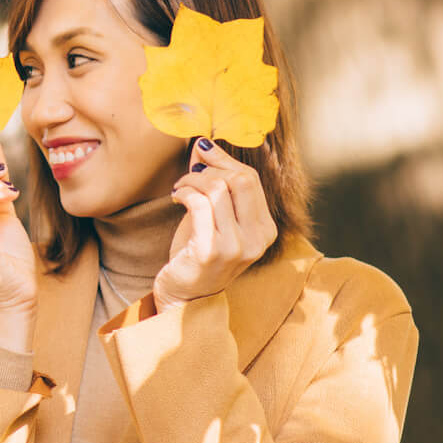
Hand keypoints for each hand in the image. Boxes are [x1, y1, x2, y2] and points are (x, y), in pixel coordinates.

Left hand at [155, 138, 278, 309]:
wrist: (185, 297)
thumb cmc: (198, 254)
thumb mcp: (215, 217)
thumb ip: (215, 184)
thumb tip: (204, 144)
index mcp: (266, 229)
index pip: (250, 179)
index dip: (224, 159)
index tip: (202, 150)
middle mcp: (257, 239)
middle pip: (240, 179)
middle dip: (209, 168)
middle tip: (189, 175)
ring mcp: (236, 247)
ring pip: (217, 188)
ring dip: (191, 180)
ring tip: (180, 188)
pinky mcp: (211, 252)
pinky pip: (199, 204)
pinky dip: (184, 192)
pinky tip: (176, 197)